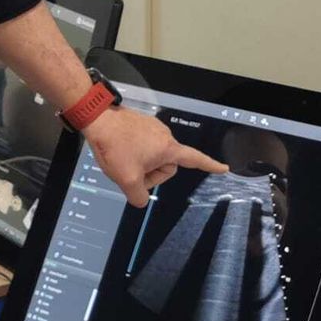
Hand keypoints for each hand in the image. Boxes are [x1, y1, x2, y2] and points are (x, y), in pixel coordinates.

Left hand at [83, 107, 226, 207]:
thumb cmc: (115, 147)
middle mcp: (165, 136)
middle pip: (166, 166)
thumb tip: (141, 200)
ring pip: (152, 157)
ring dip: (140, 164)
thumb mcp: (126, 180)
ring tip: (121, 159)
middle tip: (130, 173)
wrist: (97, 119)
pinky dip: (134, 153)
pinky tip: (119, 151)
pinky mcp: (141, 125)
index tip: (223, 168)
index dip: (210, 166)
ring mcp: (153, 129)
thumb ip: (138, 197)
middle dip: (150, 174)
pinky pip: (143, 146)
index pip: (195, 159)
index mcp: (168, 149)